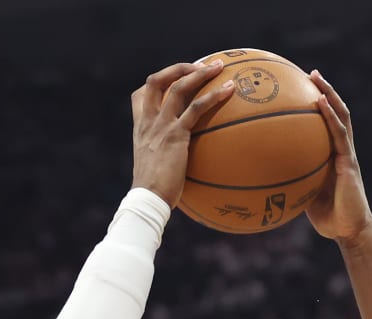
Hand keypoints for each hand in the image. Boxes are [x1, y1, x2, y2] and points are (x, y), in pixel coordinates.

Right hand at [130, 60, 232, 206]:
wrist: (147, 199)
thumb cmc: (153, 193)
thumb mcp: (154, 169)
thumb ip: (164, 159)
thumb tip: (181, 166)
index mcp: (141, 128)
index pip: (140, 95)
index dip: (157, 84)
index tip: (174, 80)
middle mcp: (149, 121)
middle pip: (157, 81)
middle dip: (178, 68)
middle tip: (200, 66)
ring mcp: (162, 126)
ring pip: (179, 87)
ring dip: (200, 72)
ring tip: (219, 66)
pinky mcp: (176, 134)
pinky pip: (196, 107)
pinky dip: (214, 95)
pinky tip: (230, 90)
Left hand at [306, 71, 371, 243]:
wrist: (349, 231)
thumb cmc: (328, 219)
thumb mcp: (304, 197)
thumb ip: (293, 183)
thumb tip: (265, 178)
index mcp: (332, 156)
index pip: (327, 125)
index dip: (319, 106)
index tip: (302, 89)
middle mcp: (342, 150)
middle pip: (335, 113)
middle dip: (325, 90)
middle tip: (310, 73)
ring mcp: (347, 154)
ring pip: (340, 116)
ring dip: (329, 93)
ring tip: (316, 76)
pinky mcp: (349, 161)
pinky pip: (338, 133)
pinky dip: (329, 114)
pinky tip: (318, 101)